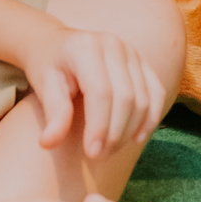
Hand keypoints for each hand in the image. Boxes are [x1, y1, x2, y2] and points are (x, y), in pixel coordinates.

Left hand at [22, 25, 168, 161]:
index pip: (101, 92)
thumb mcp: (43, 86)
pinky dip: (151, 118)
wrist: (57, 44)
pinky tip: (137, 138)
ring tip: (110, 149)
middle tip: (98, 156)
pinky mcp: (142, 61)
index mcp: (86, 47)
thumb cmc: (48, 67)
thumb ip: (53, 113)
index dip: (99, 126)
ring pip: (143, 98)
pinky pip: (157, 92)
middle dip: (115, 133)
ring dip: (130, 130)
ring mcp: (132, 52)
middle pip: (126, 97)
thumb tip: (49, 143)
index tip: (91, 154)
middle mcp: (114, 45)